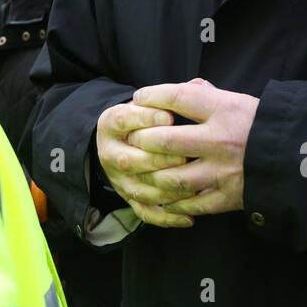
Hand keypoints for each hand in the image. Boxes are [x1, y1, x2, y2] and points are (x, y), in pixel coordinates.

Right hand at [95, 101, 193, 227]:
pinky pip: (146, 214)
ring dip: (167, 189)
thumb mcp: (150, 102)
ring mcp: (119, 179)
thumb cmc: (146, 118)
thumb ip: (172, 95)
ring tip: (194, 184)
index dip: (145, 118)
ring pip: (139, 189)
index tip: (170, 116)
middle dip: (159, 157)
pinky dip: (167, 219)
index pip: (123, 119)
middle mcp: (110, 152)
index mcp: (112, 122)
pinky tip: (189, 218)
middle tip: (186, 154)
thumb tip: (197, 87)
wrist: (123, 140)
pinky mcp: (130, 199)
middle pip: (130, 159)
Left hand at [128, 78, 258, 217]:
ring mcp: (224, 172)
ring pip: (172, 178)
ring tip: (141, 170)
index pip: (177, 98)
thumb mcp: (241, 101)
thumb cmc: (266, 125)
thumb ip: (209, 96)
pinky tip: (162, 197)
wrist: (302, 158)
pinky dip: (173, 203)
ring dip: (151, 175)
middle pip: (165, 140)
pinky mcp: (229, 198)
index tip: (139, 97)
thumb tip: (185, 88)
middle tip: (131, 138)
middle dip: (141, 139)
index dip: (152, 96)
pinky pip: (192, 205)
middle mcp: (221, 141)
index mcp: (225, 110)